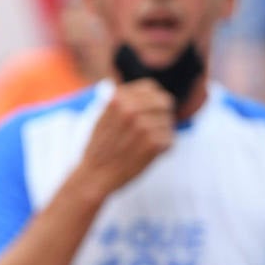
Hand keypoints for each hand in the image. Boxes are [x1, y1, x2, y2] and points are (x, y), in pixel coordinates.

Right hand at [76, 79, 174, 197]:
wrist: (94, 176)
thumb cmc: (100, 148)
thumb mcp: (104, 117)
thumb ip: (124, 102)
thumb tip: (152, 90)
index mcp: (118, 99)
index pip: (151, 88)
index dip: (152, 100)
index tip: (148, 112)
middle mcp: (131, 109)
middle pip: (164, 102)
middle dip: (161, 115)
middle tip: (150, 131)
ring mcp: (144, 126)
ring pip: (168, 122)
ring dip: (161, 134)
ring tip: (142, 146)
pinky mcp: (154, 143)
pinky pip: (170, 140)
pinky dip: (162, 149)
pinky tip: (146, 155)